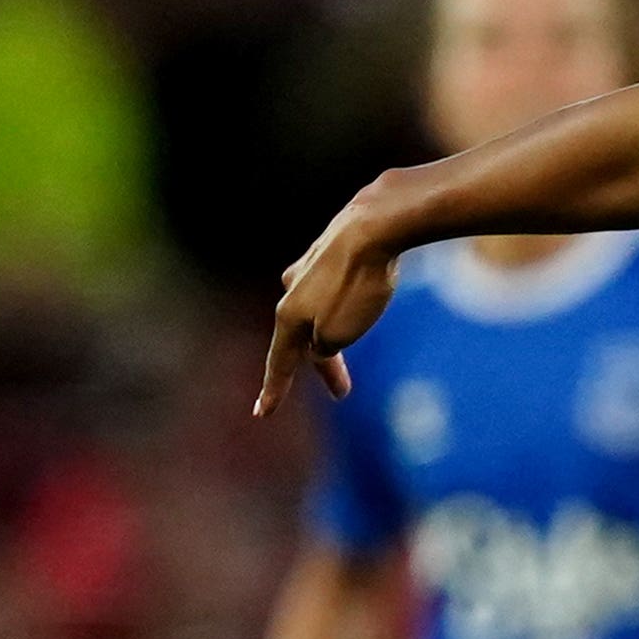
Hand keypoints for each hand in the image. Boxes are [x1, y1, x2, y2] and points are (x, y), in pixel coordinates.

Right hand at [261, 184, 407, 414]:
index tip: (263, 413)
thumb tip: (320, 341)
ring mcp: (311, 265)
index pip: (280, 361)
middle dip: (323, 366)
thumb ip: (324, 346)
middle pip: (305, 337)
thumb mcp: (340, 333)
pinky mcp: (334, 248)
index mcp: (289, 314)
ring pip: (319, 309)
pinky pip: (337, 284)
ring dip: (335, 330)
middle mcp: (292, 289)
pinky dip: (346, 300)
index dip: (274, 390)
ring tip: (351, 340)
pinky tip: (358, 293)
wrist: (376, 224)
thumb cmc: (359, 284)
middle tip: (342, 392)